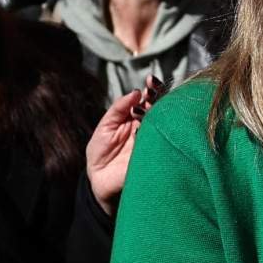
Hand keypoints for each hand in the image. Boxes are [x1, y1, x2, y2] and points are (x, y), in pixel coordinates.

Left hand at [84, 79, 161, 214]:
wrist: (99, 180)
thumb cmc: (100, 153)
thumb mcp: (105, 126)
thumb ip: (119, 108)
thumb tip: (136, 93)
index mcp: (136, 118)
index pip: (148, 100)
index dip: (152, 90)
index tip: (151, 81)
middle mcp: (148, 127)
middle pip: (159, 108)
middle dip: (158, 96)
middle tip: (153, 89)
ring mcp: (154, 140)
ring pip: (164, 122)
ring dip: (159, 111)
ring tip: (150, 103)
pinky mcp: (156, 154)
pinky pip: (162, 140)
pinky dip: (158, 131)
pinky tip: (149, 124)